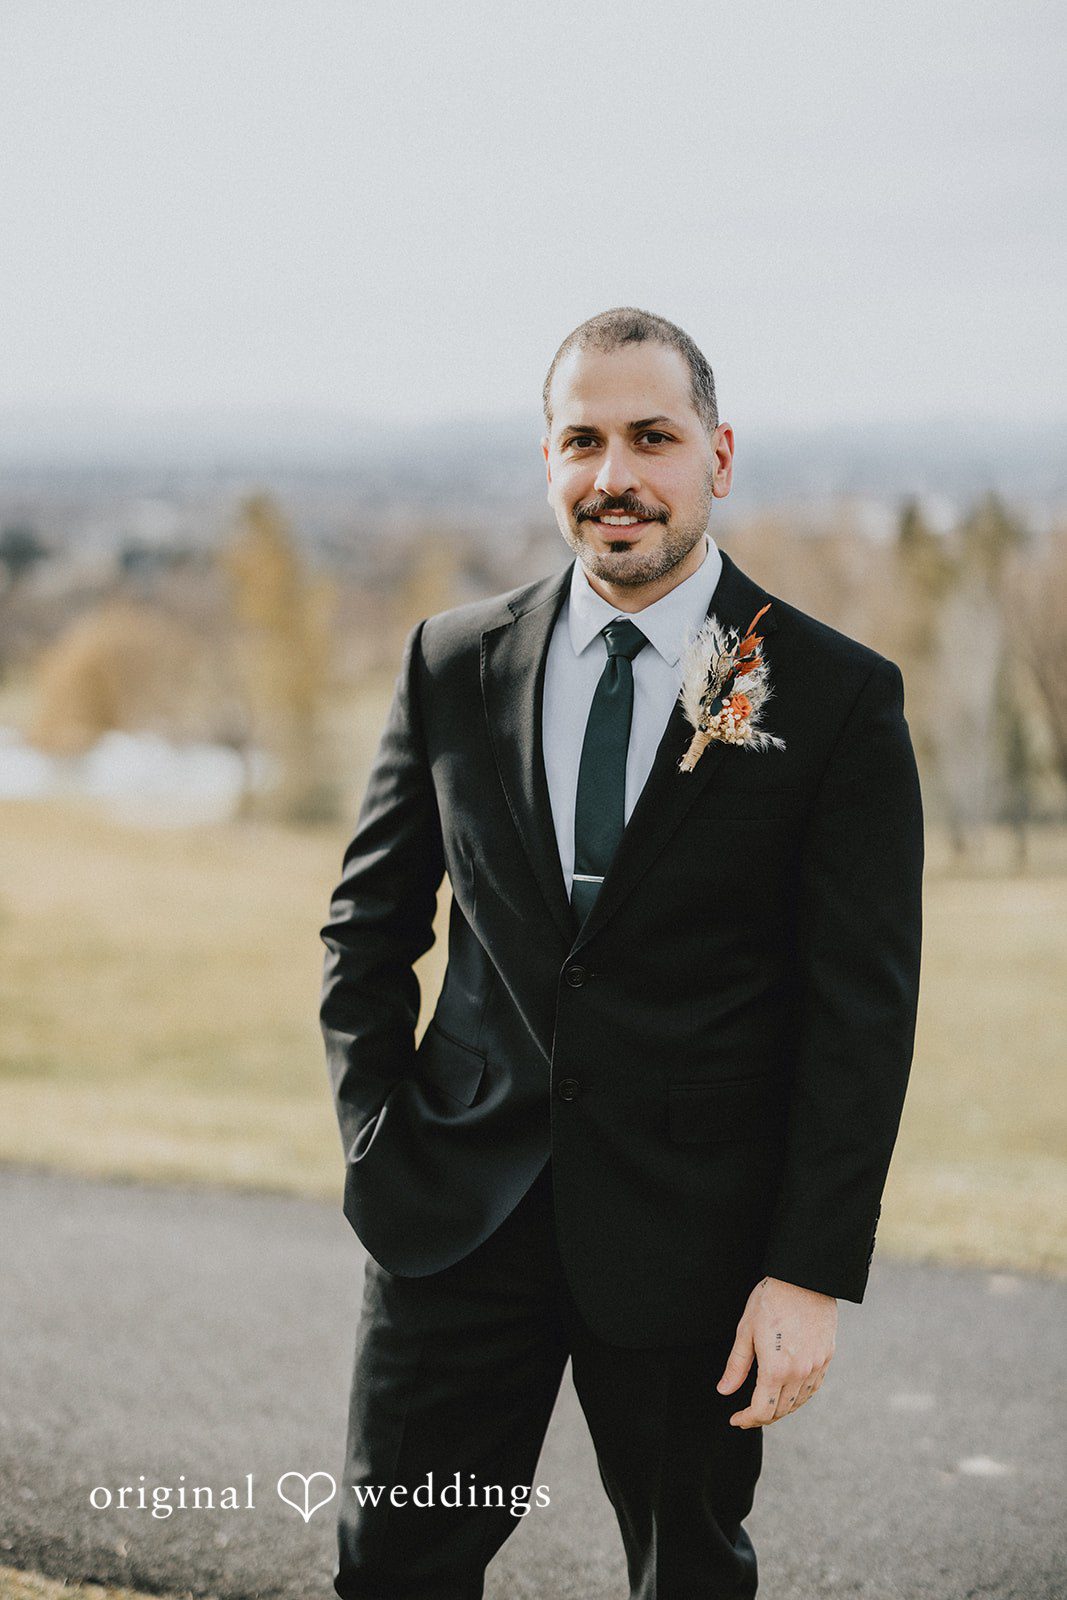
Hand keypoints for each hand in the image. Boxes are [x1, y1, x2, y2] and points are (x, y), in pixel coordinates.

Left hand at [716, 1275, 836, 1427]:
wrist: (804, 1279)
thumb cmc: (770, 1300)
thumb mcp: (745, 1330)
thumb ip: (736, 1366)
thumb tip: (724, 1391)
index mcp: (776, 1369)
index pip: (762, 1410)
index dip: (747, 1419)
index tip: (736, 1419)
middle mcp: (799, 1373)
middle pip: (781, 1410)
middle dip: (762, 1416)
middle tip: (747, 1414)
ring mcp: (816, 1367)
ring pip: (799, 1402)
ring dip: (781, 1408)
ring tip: (766, 1403)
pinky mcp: (827, 1357)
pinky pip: (813, 1388)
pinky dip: (799, 1396)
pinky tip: (789, 1391)